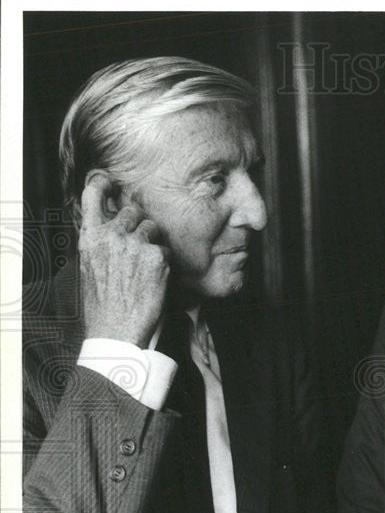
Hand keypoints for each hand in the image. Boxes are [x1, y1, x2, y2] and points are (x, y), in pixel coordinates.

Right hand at [78, 172, 168, 346]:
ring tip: (144, 269)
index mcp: (90, 237)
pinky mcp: (156, 257)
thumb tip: (112, 225)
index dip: (103, 184)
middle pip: (132, 212)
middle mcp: (111, 235)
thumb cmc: (103, 303)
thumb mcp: (91, 266)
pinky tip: (153, 280)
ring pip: (152, 228)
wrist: (115, 330)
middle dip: (138, 225)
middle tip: (137, 249)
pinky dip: (163, 263)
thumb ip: (101, 243)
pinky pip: (165, 250)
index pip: (92, 195)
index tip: (110, 182)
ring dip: (152, 243)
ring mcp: (135, 244)